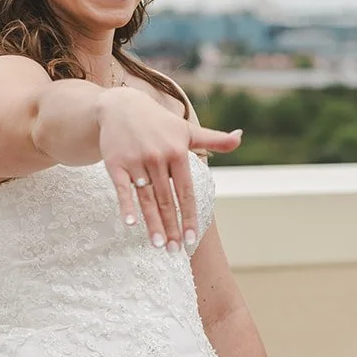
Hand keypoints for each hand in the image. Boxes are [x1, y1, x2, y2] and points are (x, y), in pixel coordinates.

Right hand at [100, 89, 241, 251]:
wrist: (121, 106)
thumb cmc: (159, 123)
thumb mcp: (187, 130)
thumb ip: (213, 139)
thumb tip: (240, 138)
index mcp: (177, 152)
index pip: (186, 192)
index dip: (189, 216)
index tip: (191, 239)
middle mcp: (158, 158)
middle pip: (166, 200)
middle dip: (171, 227)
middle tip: (174, 251)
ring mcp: (136, 161)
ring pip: (146, 198)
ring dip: (152, 223)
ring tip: (157, 245)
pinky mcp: (115, 163)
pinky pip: (121, 188)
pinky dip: (125, 205)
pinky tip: (130, 223)